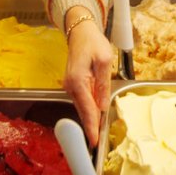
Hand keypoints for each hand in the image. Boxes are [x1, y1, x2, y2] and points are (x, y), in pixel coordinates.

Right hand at [63, 11, 112, 146]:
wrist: (80, 32)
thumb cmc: (93, 42)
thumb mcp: (104, 60)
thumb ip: (103, 83)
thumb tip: (102, 106)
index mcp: (78, 80)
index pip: (87, 109)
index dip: (91, 126)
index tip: (94, 142)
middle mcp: (71, 86)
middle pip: (83, 111)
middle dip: (91, 126)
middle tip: (98, 142)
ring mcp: (71, 86)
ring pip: (83, 107)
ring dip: (91, 118)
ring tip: (98, 133)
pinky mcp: (74, 85)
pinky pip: (83, 100)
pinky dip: (89, 109)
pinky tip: (96, 117)